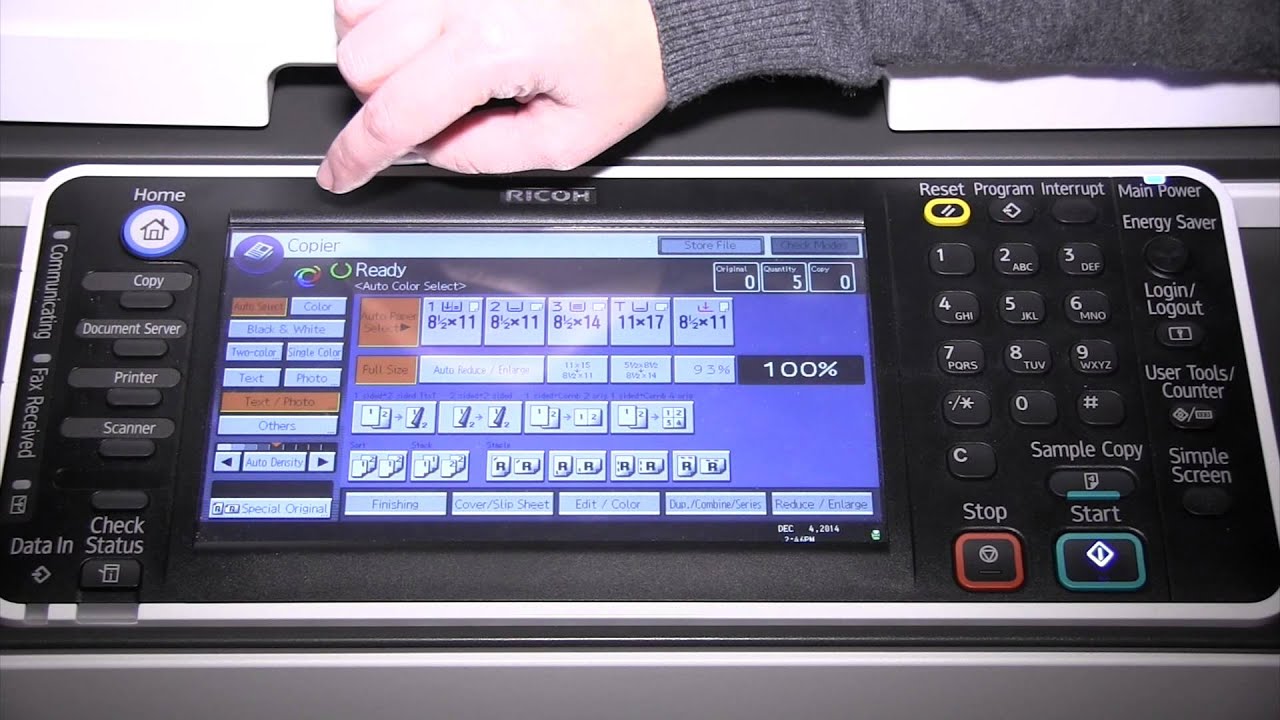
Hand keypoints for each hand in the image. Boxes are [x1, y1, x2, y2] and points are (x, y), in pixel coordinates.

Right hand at [318, 0, 667, 192]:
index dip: (357, 155)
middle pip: (358, 59)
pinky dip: (388, 11)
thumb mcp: (570, 138)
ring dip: (376, 50)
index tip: (341, 173)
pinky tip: (432, 34)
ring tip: (432, 69)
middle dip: (379, 101)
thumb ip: (487, 154)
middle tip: (430, 115)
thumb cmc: (631, 55)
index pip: (392, 114)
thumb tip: (430, 151)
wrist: (664, 1)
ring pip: (355, 9)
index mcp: (491, 46)